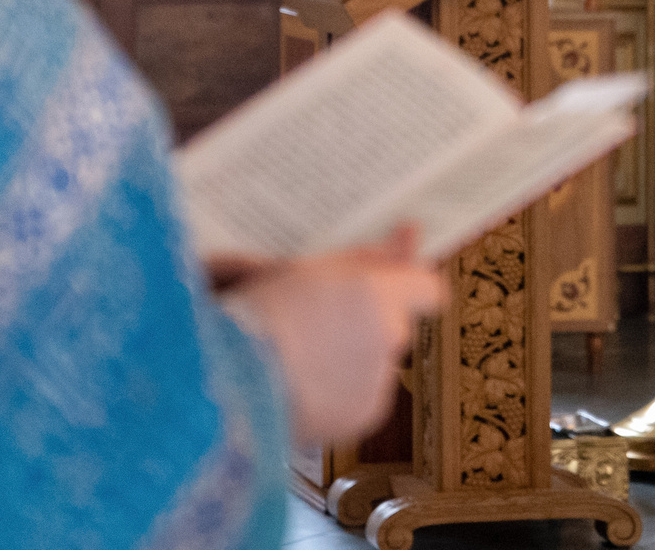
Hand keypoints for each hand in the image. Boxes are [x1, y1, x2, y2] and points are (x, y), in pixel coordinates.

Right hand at [215, 228, 445, 443]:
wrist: (227, 391)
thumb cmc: (253, 320)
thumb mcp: (303, 268)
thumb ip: (363, 257)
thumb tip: (408, 236)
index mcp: (376, 295)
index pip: (426, 287)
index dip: (408, 284)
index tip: (391, 278)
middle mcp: (388, 339)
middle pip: (396, 323)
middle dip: (368, 321)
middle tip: (320, 318)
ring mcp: (379, 383)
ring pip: (375, 360)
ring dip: (350, 358)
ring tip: (296, 358)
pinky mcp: (363, 419)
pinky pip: (360, 396)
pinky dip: (339, 392)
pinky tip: (299, 387)